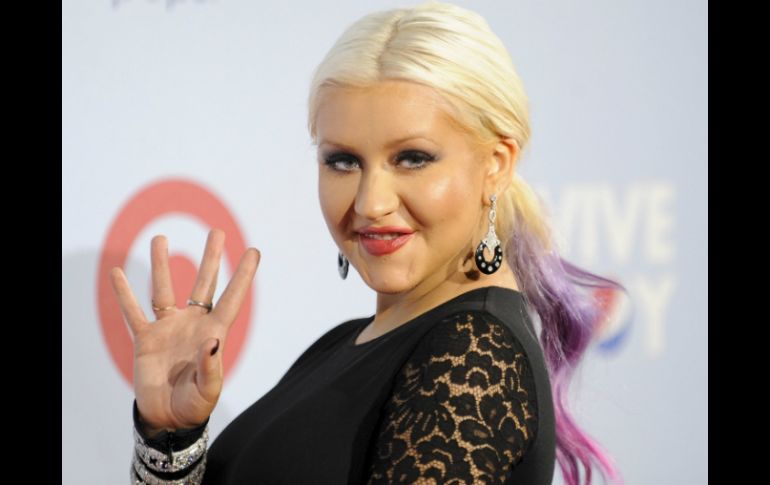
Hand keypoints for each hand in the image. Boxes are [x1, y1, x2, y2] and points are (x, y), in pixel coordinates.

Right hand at [110, 229, 259, 434]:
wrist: (168, 418)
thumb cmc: (194, 405)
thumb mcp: (208, 390)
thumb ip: (210, 367)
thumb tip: (211, 342)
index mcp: (214, 333)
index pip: (232, 297)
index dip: (243, 275)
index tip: (254, 250)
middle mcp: (193, 324)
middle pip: (203, 284)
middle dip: (210, 258)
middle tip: (216, 231)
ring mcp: (169, 328)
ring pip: (164, 289)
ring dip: (162, 264)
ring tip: (160, 237)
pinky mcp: (146, 338)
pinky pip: (133, 312)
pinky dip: (125, 294)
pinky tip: (118, 272)